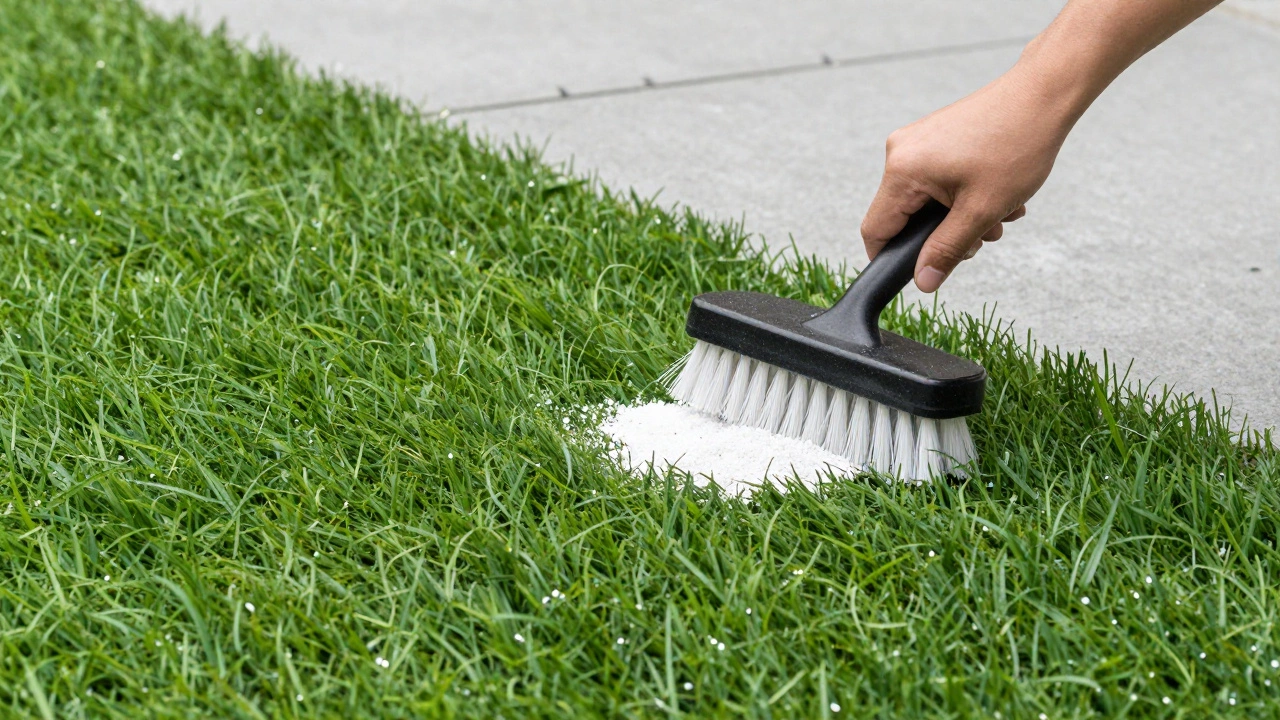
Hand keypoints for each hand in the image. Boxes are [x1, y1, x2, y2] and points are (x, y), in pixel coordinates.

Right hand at [861, 70, 1068, 291]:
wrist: (1043, 94)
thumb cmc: (1017, 142)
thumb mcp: (982, 210)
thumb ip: (947, 250)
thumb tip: (924, 281)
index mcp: (902, 170)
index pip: (876, 229)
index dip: (891, 259)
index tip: (917, 272)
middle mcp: (901, 152)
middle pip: (905, 216)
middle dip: (943, 234)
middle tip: (982, 235)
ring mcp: (917, 141)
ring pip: (926, 200)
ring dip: (961, 215)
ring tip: (999, 210)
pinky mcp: (934, 136)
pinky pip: (937, 179)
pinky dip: (963, 194)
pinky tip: (995, 190)